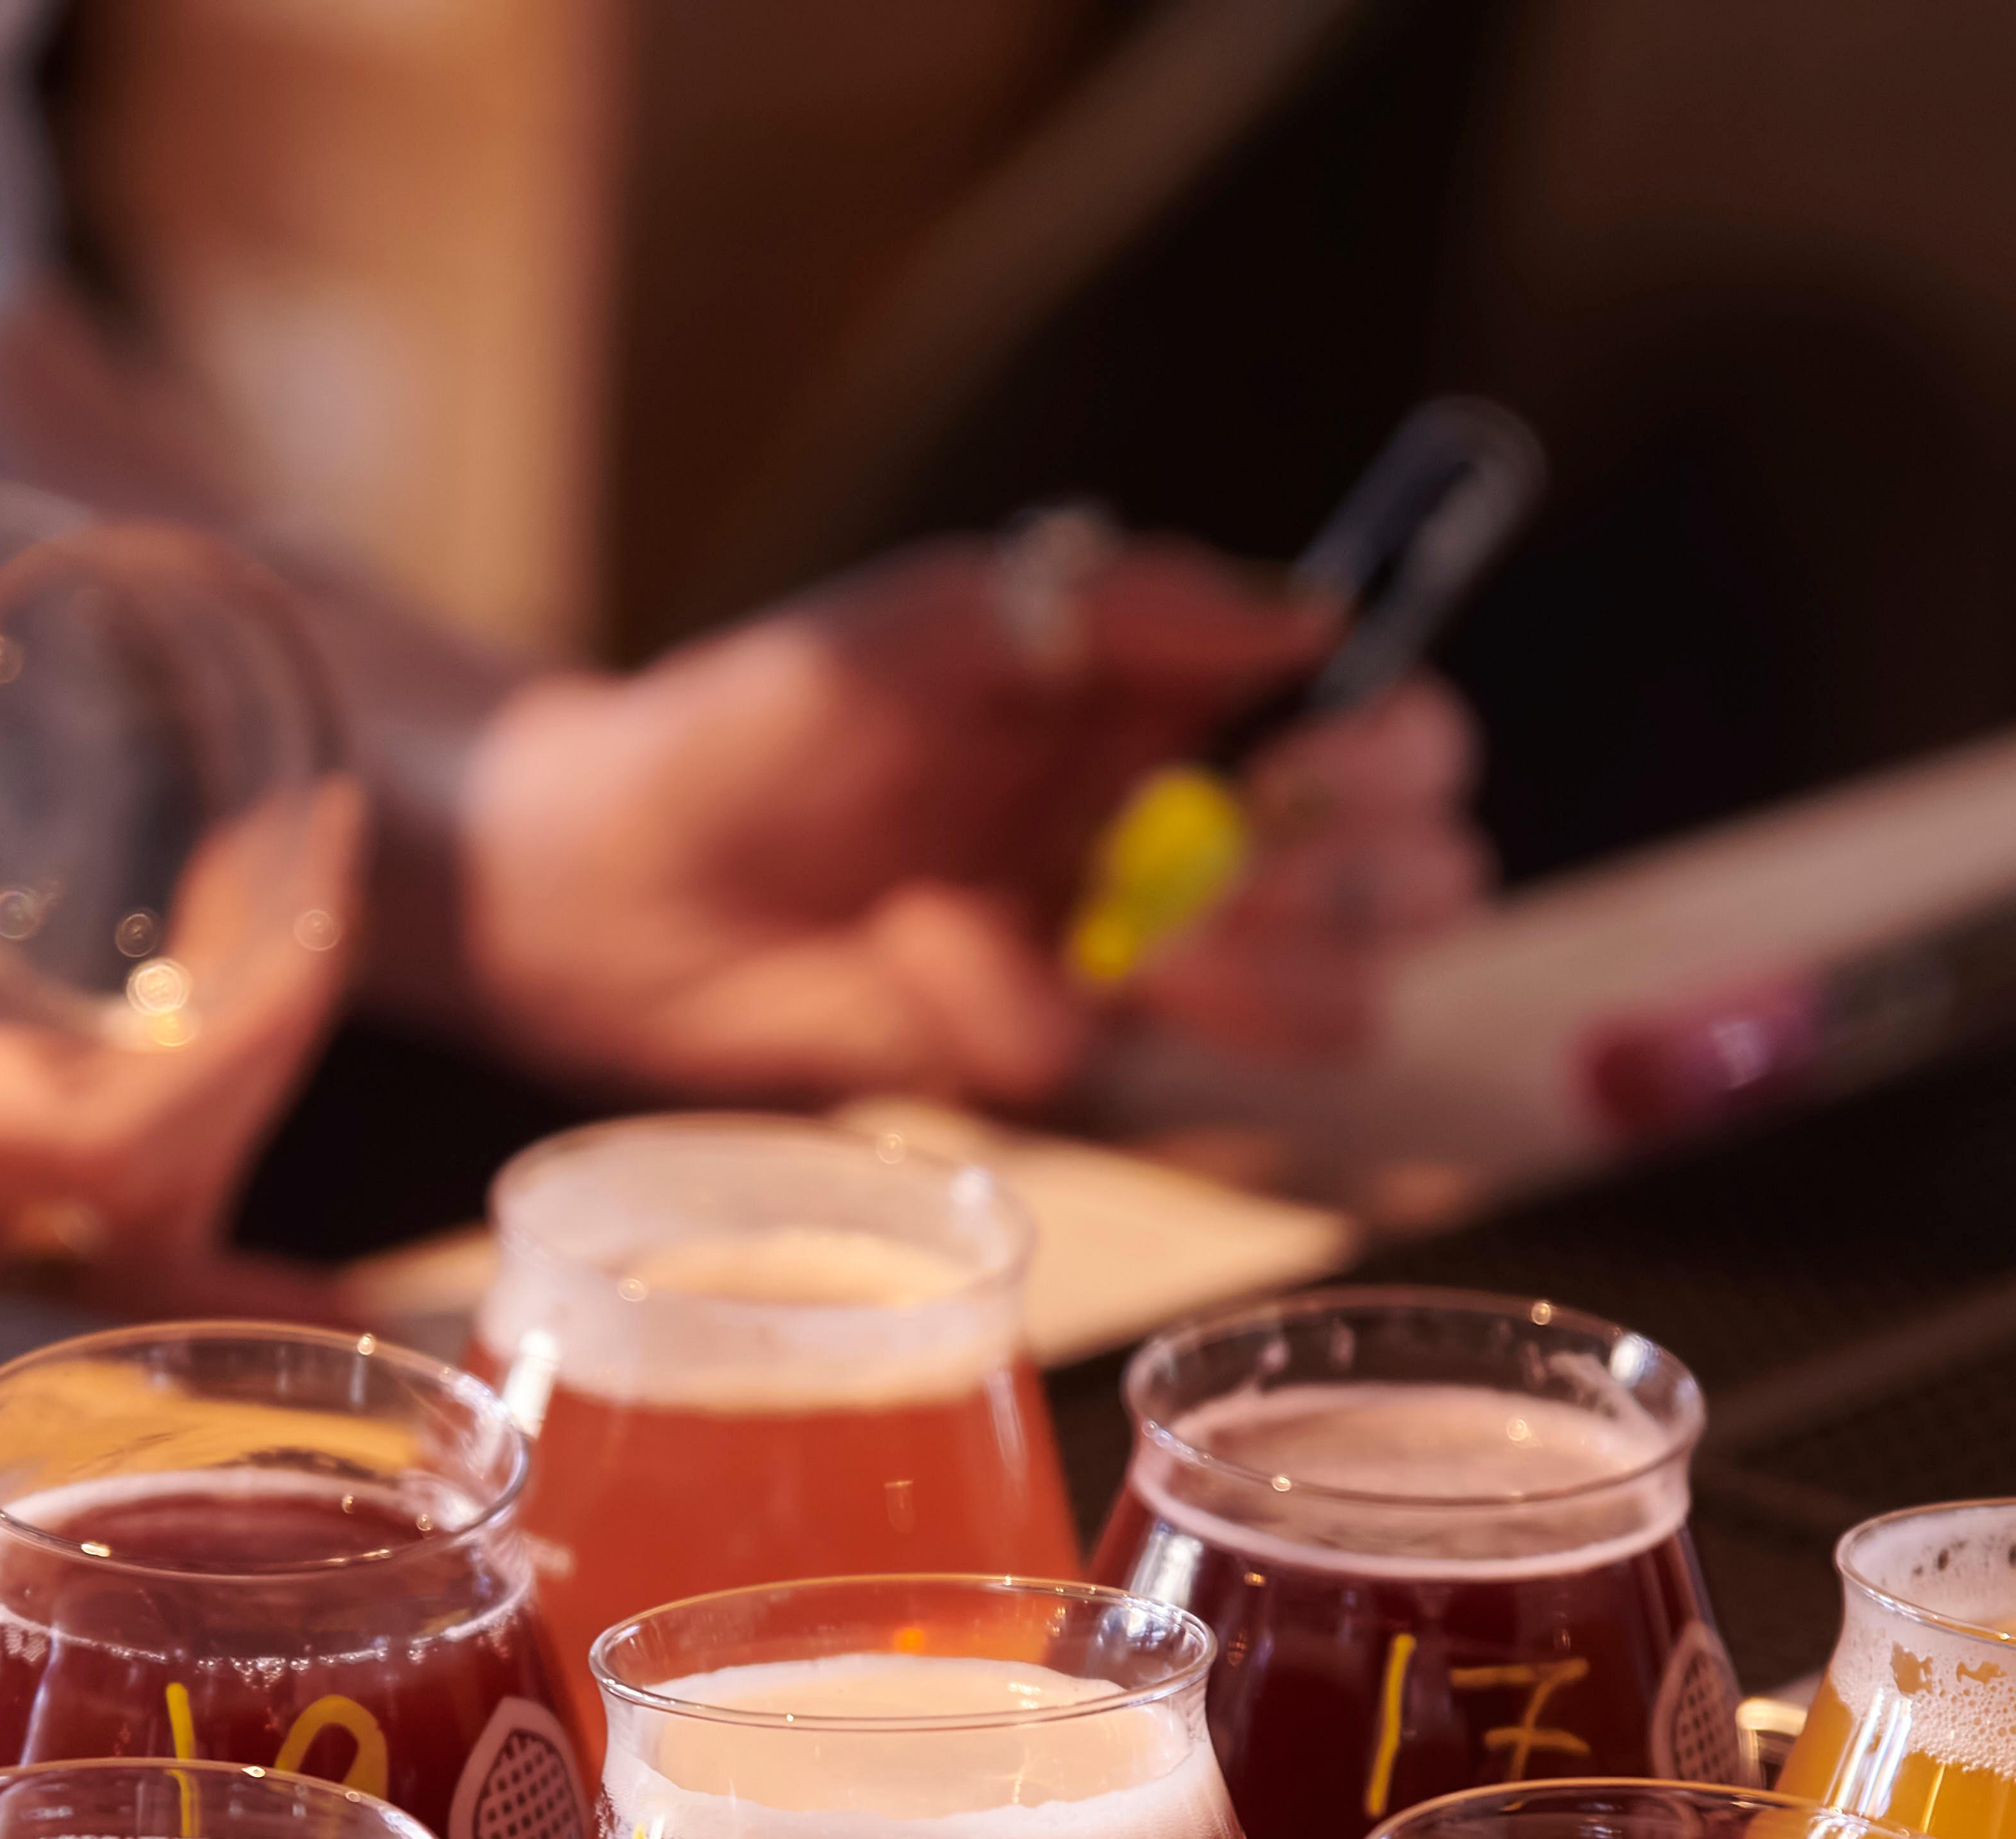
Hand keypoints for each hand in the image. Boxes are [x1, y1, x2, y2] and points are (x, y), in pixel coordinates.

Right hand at [0, 453, 359, 1290]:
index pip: (99, 1124)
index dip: (248, 1034)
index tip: (319, 903)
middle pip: (119, 1190)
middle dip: (250, 1062)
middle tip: (313, 906)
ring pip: (51, 1232)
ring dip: (177, 1117)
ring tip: (239, 963)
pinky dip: (79, 1153)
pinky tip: (113, 1048)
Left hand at [448, 532, 1489, 1107]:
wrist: (607, 872)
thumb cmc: (762, 714)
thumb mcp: (941, 614)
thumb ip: (1131, 604)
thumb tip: (1313, 614)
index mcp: (1183, 705)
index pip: (1393, 731)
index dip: (1400, 754)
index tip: (1320, 761)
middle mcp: (1188, 835)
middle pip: (1408, 885)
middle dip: (1361, 881)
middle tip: (1240, 859)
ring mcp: (1126, 958)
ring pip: (1321, 1007)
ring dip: (1243, 970)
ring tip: (1112, 928)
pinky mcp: (1041, 1056)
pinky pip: (1098, 1056)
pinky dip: (1012, 1001)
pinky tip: (918, 947)